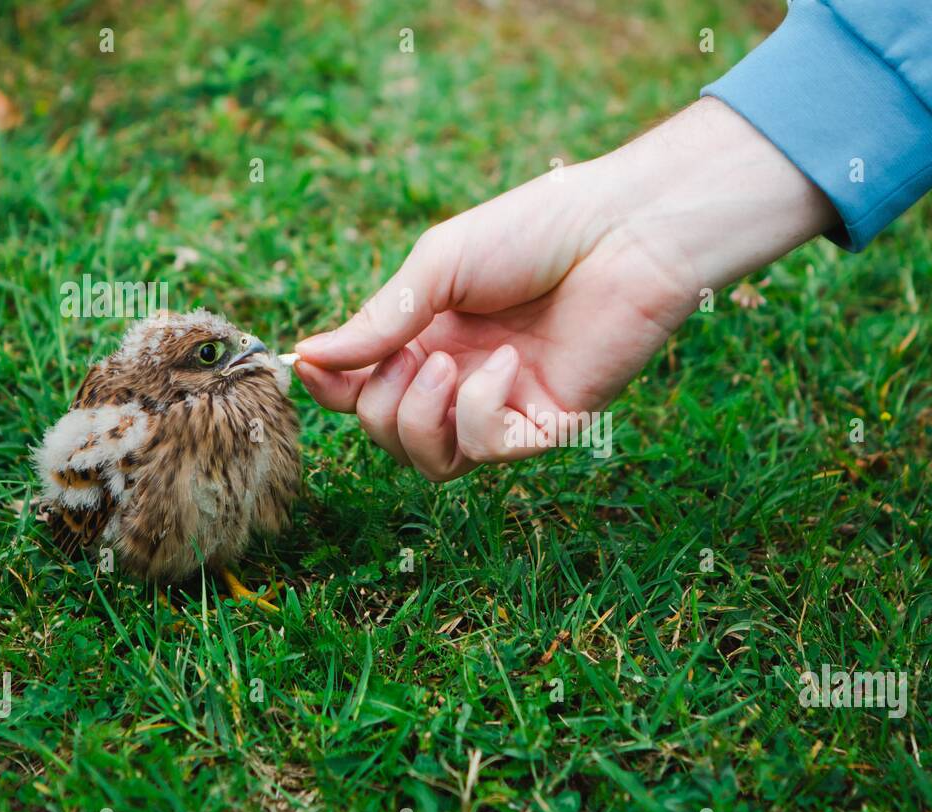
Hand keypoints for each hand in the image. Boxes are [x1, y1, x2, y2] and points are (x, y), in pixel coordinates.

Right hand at [293, 97, 836, 479]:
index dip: (333, 389)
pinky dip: (478, 410)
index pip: (364, 389)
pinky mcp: (550, 424)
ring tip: (445, 362)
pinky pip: (488, 449)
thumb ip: (379, 321)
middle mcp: (464, 378)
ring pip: (433, 461)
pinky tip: (503, 364)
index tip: (311, 368)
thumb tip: (307, 358)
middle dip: (378, 403)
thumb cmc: (535, 231)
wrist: (623, 230)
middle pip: (389, 434)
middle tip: (413, 353)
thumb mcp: (439, 267)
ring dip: (418, 418)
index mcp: (432, 336)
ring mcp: (506, 405)